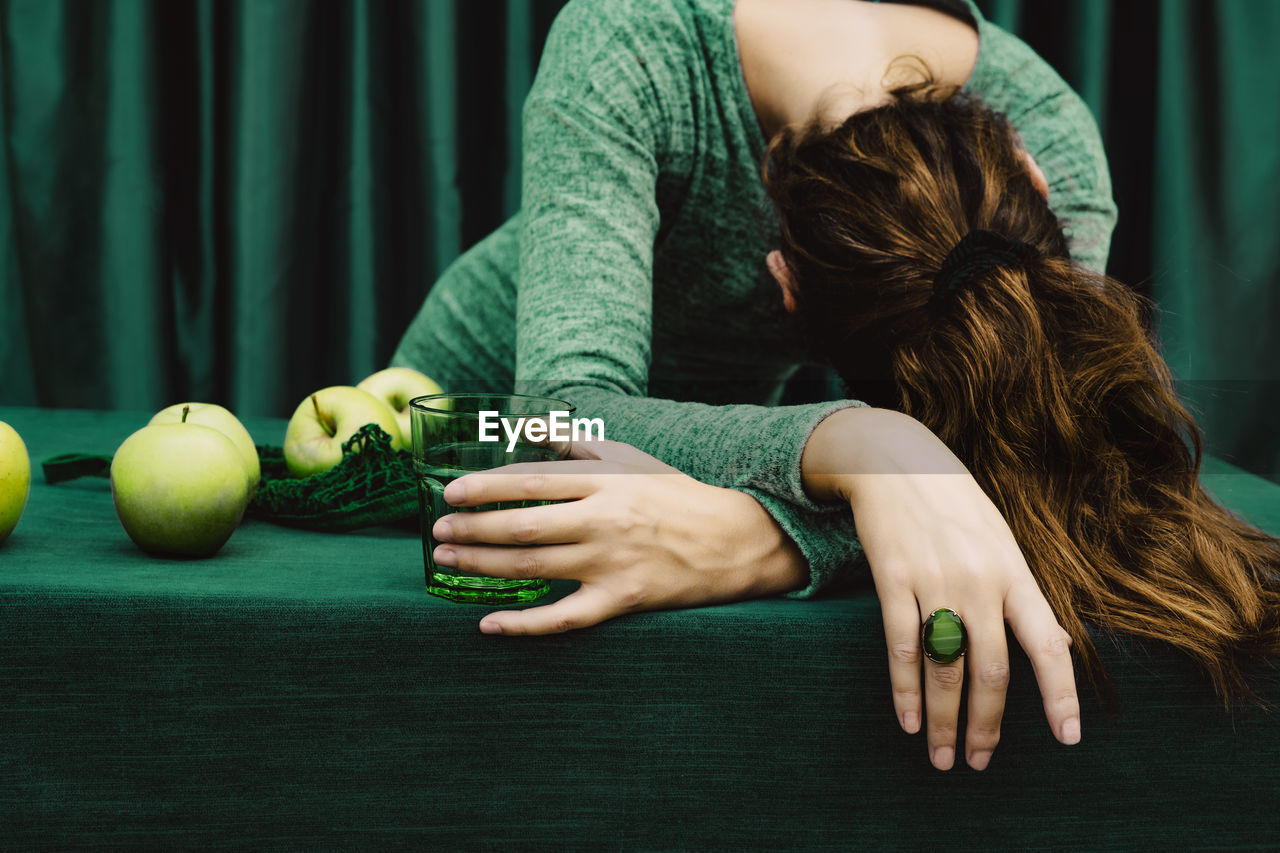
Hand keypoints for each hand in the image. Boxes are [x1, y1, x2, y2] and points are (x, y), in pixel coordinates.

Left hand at [431, 440, 806, 634]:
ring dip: (483, 567)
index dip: (484, 489)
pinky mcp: (623, 601)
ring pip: (533, 568)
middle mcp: (604, 521)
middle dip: (472, 531)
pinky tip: (489, 625)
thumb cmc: (675, 497)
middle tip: (437, 534)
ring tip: (448, 564)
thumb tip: (529, 426)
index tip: (449, 494)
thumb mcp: (629, 459)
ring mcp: (613, 564)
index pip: (530, 483)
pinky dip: (524, 625)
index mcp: (604, 483)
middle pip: (523, 527)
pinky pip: (564, 619)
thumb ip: (576, 445)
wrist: (736, 540)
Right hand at [803, 407, 1080, 770]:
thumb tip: (1056, 646)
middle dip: (986, 726)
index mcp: (1015, 574)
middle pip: (991, 671)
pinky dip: (904, 690)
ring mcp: (935, 579)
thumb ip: (1023, 594)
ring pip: (944, 667)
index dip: (1061, 696)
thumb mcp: (1001, 541)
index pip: (1048, 645)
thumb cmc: (955, 506)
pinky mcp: (893, 578)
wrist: (896, 461)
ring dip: (943, 720)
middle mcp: (980, 580)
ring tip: (942, 757)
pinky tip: (907, 720)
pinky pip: (901, 647)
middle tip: (979, 763)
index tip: (1068, 738)